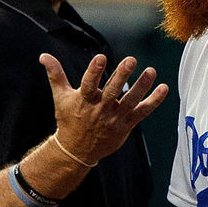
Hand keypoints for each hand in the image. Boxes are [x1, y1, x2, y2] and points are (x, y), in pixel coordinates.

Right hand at [40, 53, 167, 165]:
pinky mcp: (126, 125)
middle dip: (121, 76)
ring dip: (142, 86)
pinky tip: (164, 88)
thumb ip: (56, 75)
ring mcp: (115, 118)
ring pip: (130, 101)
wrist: (77, 150)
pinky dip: (154, 101)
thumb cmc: (69, 120)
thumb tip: (43, 56)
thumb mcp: (61, 97)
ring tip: (151, 71)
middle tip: (131, 60)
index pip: (89, 83)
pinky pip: (142, 112)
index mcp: (84, 100)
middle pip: (112, 91)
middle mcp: (100, 109)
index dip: (94, 71)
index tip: (100, 57)